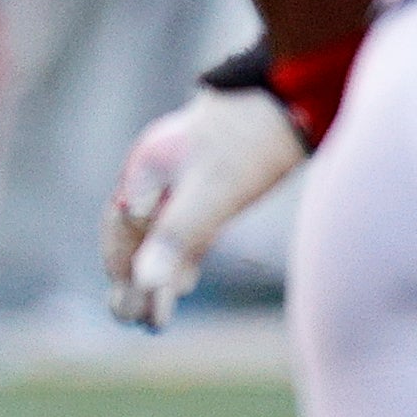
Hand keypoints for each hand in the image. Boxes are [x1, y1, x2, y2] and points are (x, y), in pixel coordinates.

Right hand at [101, 85, 308, 329]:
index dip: (119, 265)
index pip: (121, 224)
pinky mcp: (217, 181)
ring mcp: (188, 175)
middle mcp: (162, 171)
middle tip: (130, 320)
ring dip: (159, 272)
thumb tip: (144, 283)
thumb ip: (179, 236)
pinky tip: (186, 283)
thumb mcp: (214, 192)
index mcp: (149, 166)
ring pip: (163, 232)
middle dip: (133, 276)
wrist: (297, 96)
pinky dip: (183, 256)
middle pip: (137, 231)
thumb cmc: (252, 140)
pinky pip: (189, 225)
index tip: (125, 305)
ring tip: (154, 318)